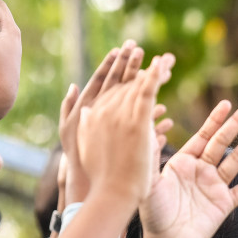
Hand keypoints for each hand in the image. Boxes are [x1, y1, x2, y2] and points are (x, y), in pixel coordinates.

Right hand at [77, 52, 173, 204]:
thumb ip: (81, 115)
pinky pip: (147, 94)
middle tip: (137, 46)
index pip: (104, 84)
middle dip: (129, 62)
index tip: (118, 53)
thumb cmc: (98, 174)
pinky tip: (162, 66)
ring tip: (160, 57)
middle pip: (121, 80)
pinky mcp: (136, 122)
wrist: (109, 191)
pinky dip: (154, 77)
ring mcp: (120, 114)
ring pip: (136, 84)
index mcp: (92, 113)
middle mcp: (104, 109)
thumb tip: (74, 90)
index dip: (112, 67)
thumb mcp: (81, 141)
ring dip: (147, 69)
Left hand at [139, 100, 237, 237]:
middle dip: (237, 124)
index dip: (215, 119)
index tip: (227, 104)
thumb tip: (148, 129)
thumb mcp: (149, 182)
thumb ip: (152, 157)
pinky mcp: (225, 204)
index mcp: (184, 162)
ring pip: (237, 160)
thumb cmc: (153, 214)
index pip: (203, 135)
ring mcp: (215, 187)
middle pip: (223, 142)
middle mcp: (201, 171)